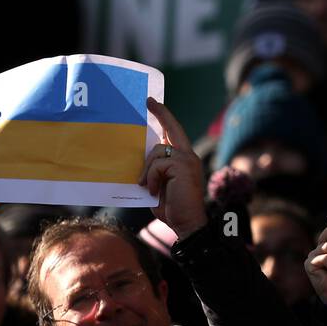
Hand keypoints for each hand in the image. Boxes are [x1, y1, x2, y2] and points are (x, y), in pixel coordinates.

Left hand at [140, 97, 206, 238]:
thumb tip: (138, 157)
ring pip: (157, 151)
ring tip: (145, 186)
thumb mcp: (158, 184)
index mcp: (183, 160)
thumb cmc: (171, 208)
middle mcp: (188, 156)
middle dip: (161, 114)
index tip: (153, 103)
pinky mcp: (183, 166)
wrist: (186, 224)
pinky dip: (150, 178)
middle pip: (172, 129)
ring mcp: (187, 160)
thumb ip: (154, 169)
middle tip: (148, 101)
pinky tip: (152, 191)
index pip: (174, 134)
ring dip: (146, 169)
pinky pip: (157, 164)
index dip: (164, 118)